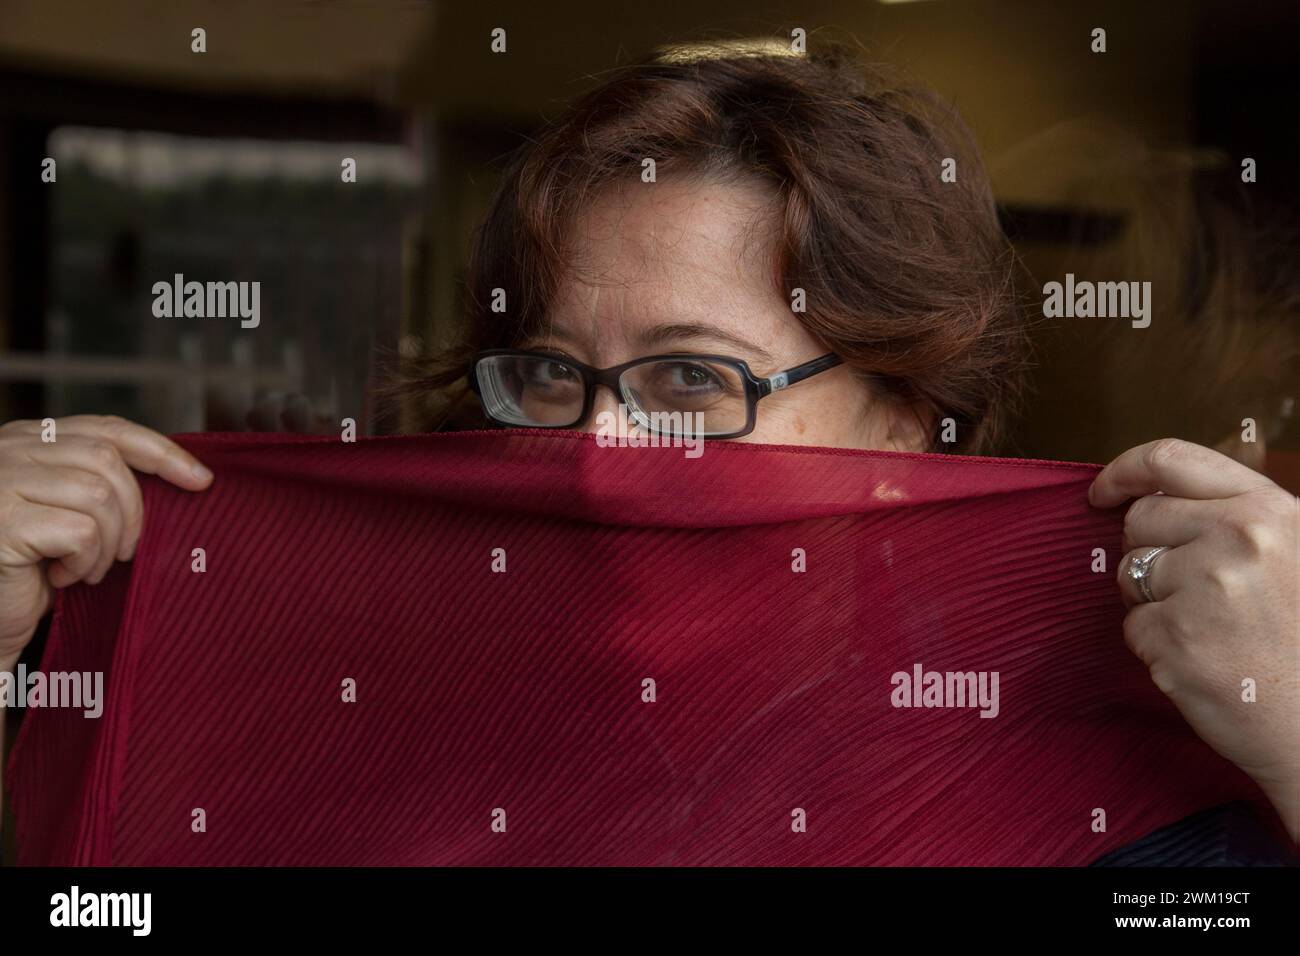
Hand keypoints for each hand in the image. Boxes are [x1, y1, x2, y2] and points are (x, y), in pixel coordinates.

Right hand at [0, 415, 212, 664]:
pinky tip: (63, 578)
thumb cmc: (29, 569)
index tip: (202, 480)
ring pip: (98, 495)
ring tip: (88, 568)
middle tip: (126, 551)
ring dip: (109, 542)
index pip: (108, 429)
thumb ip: (103, 484)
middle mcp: (9, 451)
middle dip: (134, 510)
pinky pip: (80, 532)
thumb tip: (187, 478)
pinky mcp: (4, 521)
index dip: (161, 452)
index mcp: (28, 440)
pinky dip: (86, 561)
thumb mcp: (68, 513)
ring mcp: (2, 482)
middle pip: (107, 460)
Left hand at [1090, 438, 1299, 839]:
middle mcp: (1236, 539)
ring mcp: (1203, 588)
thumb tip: (1158, 497)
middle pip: (1140, 521)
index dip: (1124, 472)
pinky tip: (1205, 662)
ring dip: (1152, 600)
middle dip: (1148, 552)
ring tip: (1210, 629)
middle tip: (1190, 592)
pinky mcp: (1175, 639)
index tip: (1101, 492)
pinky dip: (1157, 646)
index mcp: (1268, 510)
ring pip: (1129, 574)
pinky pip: (1133, 627)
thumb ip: (1237, 520)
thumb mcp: (1295, 553)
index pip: (1171, 460)